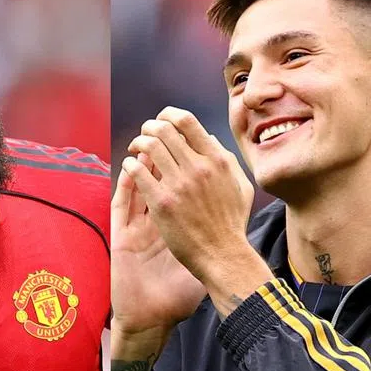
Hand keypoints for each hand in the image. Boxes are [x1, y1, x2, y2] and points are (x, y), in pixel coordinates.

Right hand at [111, 149, 206, 333]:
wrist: (154, 316)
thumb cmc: (179, 292)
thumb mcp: (201, 260)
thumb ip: (213, 239)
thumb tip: (235, 212)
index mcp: (170, 224)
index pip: (178, 184)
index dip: (185, 164)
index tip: (197, 149)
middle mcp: (151, 221)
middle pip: (156, 177)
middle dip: (162, 153)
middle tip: (172, 139)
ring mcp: (135, 227)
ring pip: (136, 183)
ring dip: (143, 162)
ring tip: (153, 146)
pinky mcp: (121, 235)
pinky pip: (122, 203)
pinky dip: (127, 183)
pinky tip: (134, 168)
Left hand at [122, 107, 255, 284]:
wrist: (223, 256)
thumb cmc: (232, 224)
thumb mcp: (241, 187)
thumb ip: (227, 160)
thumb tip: (209, 139)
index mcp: (217, 160)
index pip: (187, 121)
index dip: (169, 114)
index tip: (162, 120)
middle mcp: (198, 167)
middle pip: (163, 129)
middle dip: (149, 127)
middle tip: (144, 135)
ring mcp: (179, 184)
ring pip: (148, 146)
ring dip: (137, 143)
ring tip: (135, 150)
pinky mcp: (162, 202)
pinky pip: (137, 172)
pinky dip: (130, 164)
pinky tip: (129, 167)